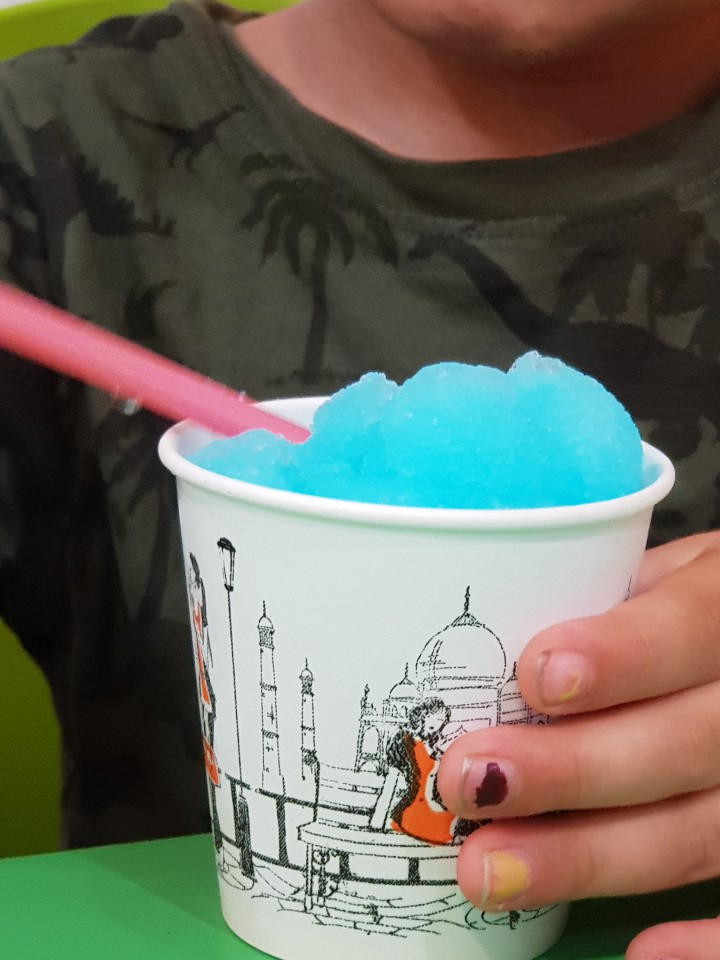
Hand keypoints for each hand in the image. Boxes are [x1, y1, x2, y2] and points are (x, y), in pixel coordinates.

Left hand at [437, 531, 719, 959]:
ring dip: (590, 856)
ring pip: (696, 830)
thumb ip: (598, 598)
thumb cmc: (681, 606)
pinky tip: (639, 953)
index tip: (540, 676)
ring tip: (489, 868)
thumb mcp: (658, 572)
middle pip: (683, 743)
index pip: (692, 628)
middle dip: (573, 769)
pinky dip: (706, 943)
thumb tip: (482, 642)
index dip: (624, 656)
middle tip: (472, 781)